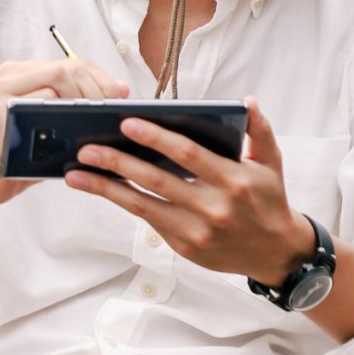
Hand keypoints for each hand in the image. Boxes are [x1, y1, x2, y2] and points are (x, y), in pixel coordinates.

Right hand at [0, 55, 129, 212]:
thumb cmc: (23, 154)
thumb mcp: (54, 125)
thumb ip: (80, 106)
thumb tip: (122, 89)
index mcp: (24, 73)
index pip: (73, 63)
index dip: (102, 78)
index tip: (120, 99)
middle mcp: (10, 74)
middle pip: (69, 67)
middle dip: (98, 89)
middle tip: (111, 113)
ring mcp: (2, 89)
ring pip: (58, 77)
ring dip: (86, 99)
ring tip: (99, 121)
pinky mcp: (0, 110)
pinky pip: (42, 101)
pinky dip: (66, 115)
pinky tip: (78, 133)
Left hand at [63, 96, 313, 283]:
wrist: (276, 253)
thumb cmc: (268, 200)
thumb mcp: (271, 163)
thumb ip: (259, 131)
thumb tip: (247, 101)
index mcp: (234, 181)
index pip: (188, 155)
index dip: (156, 138)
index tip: (126, 122)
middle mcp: (213, 208)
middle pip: (157, 180)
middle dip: (118, 162)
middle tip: (86, 148)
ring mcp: (197, 231)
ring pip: (144, 205)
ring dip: (106, 189)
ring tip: (76, 174)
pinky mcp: (185, 246)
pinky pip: (148, 220)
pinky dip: (122, 202)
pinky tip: (99, 188)